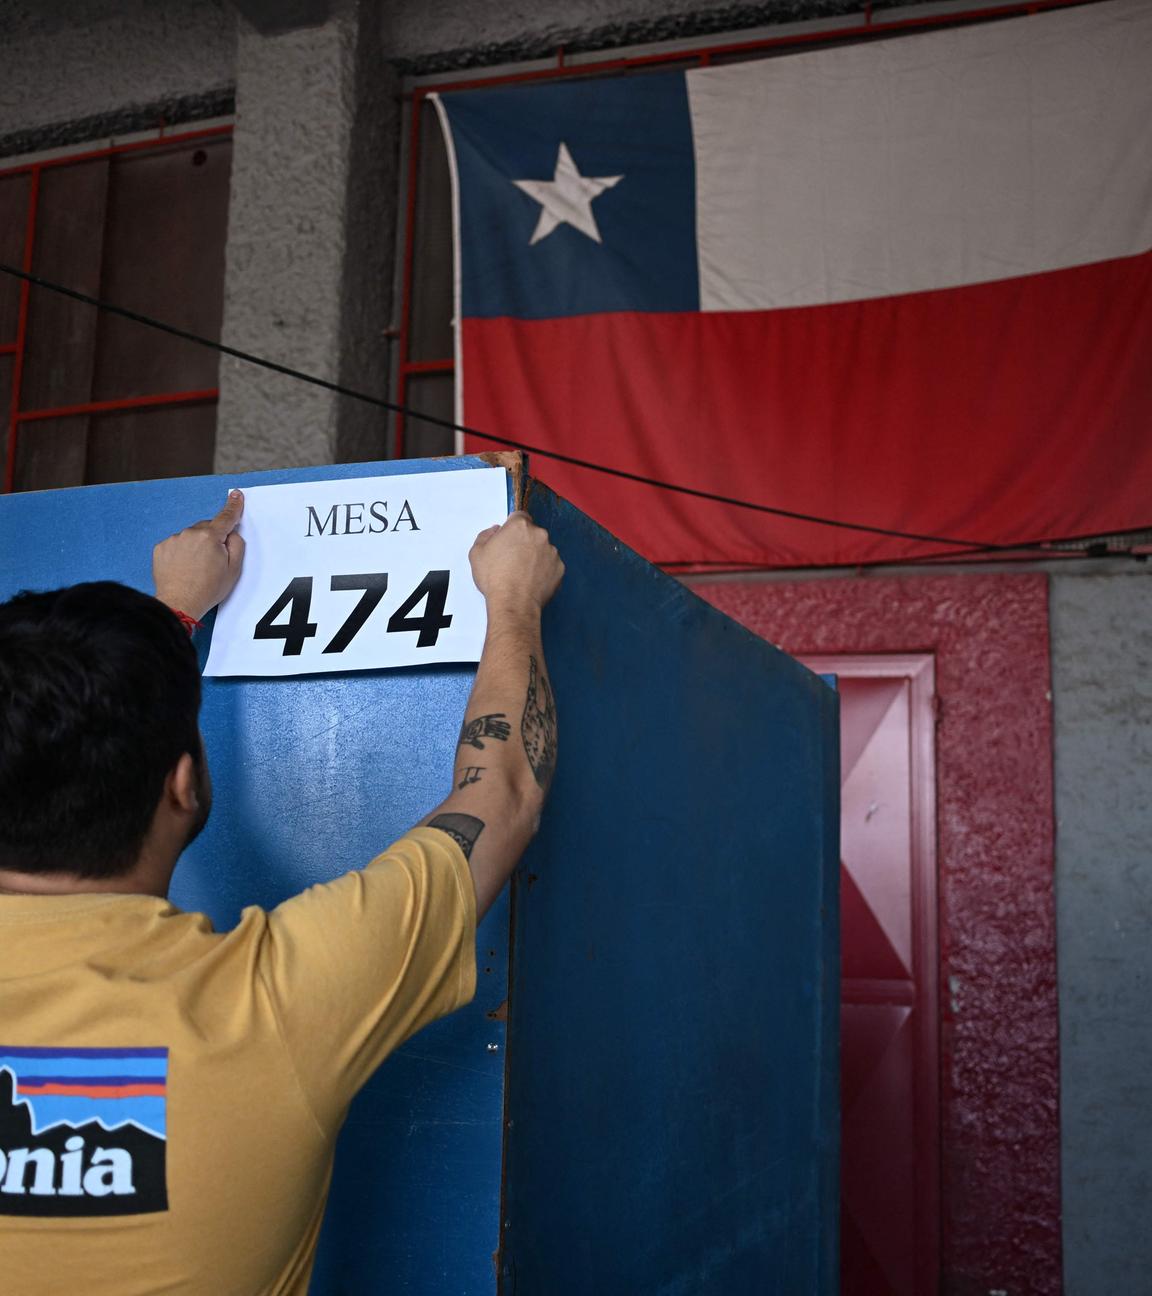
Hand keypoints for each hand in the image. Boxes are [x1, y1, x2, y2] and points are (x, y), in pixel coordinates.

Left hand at [153, 490, 245, 620]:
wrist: (180, 603)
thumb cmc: (207, 589)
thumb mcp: (234, 569)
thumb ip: (237, 545)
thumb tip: (231, 534)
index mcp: (210, 537)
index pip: (225, 517)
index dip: (233, 506)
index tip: (236, 496)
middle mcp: (190, 534)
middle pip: (207, 529)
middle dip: (211, 540)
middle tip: (213, 562)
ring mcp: (174, 540)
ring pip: (191, 537)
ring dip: (195, 547)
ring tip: (196, 569)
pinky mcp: (161, 548)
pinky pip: (176, 544)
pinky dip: (181, 553)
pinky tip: (184, 568)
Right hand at [469, 511, 563, 614]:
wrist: (513, 603)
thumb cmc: (495, 579)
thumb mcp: (477, 553)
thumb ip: (486, 535)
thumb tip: (495, 531)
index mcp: (519, 526)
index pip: (519, 516)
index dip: (513, 527)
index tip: (509, 538)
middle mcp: (539, 535)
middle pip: (532, 533)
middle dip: (524, 542)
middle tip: (512, 559)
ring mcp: (552, 552)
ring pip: (543, 549)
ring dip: (535, 556)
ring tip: (522, 573)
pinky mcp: (560, 568)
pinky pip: (551, 565)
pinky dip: (544, 570)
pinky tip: (531, 580)